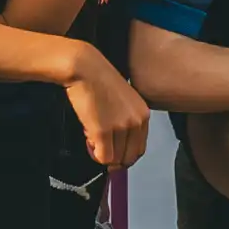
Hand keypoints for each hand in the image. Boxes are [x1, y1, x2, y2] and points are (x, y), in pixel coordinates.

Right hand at [61, 53, 151, 171]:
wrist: (85, 68)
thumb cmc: (99, 82)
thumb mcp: (124, 102)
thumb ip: (126, 123)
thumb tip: (118, 152)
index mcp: (143, 115)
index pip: (139, 149)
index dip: (123, 154)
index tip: (113, 152)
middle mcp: (136, 122)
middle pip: (129, 158)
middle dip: (113, 157)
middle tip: (99, 144)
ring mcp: (121, 127)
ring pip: (114, 159)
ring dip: (101, 152)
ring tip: (92, 133)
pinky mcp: (104, 131)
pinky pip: (102, 157)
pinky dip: (93, 153)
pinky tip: (88, 136)